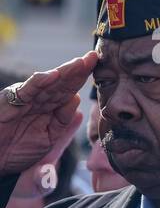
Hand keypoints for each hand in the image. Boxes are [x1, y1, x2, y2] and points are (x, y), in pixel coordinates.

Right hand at [0, 51, 93, 176]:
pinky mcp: (11, 101)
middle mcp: (38, 99)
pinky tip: (54, 75)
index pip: (69, 90)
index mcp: (49, 108)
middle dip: (78, 70)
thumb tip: (76, 100)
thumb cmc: (17, 151)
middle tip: (94, 56)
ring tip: (80, 62)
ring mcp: (26, 99)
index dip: (83, 79)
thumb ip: (63, 121)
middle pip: (62, 83)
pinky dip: (40, 82)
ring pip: (48, 83)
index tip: (101, 67)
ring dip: (64, 72)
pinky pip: (27, 90)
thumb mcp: (48, 137)